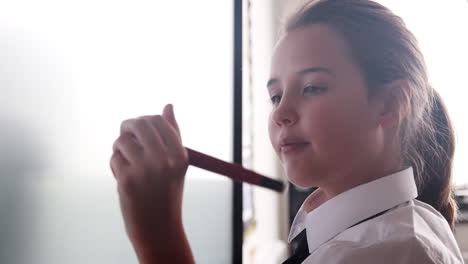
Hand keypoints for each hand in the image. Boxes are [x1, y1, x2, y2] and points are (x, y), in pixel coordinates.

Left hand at [110, 104, 188, 248]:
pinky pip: (114, 158)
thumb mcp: (175, 163)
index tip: (139, 129)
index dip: (145, 120)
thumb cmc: (166, 192)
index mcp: (179, 154)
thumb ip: (172, 134)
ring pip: (122, 141)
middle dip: (127, 126)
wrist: (158, 227)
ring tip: (127, 164)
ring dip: (120, 149)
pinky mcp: (128, 180)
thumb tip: (168, 105)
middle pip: (139, 125)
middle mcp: (165, 160)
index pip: (158, 120)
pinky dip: (115, 166)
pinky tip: (124, 179)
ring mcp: (146, 170)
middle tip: (124, 134)